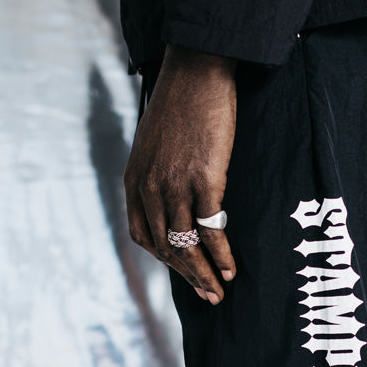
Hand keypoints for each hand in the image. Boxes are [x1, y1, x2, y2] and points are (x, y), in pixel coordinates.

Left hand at [124, 44, 237, 302]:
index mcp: (135, 180)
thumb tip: (174, 194)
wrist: (197, 70)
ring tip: (219, 291)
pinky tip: (231, 267)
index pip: (143, 235)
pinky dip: (220, 253)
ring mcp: (175, 184)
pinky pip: (210, 228)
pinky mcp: (203, 178)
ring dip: (204, 274)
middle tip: (207, 296)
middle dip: (187, 277)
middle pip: (165, 248)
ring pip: (186, 244)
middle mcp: (149, 187)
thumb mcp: (155, 142)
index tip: (184, 270)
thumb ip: (158, 172)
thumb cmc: (183, 102)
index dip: (165, 259)